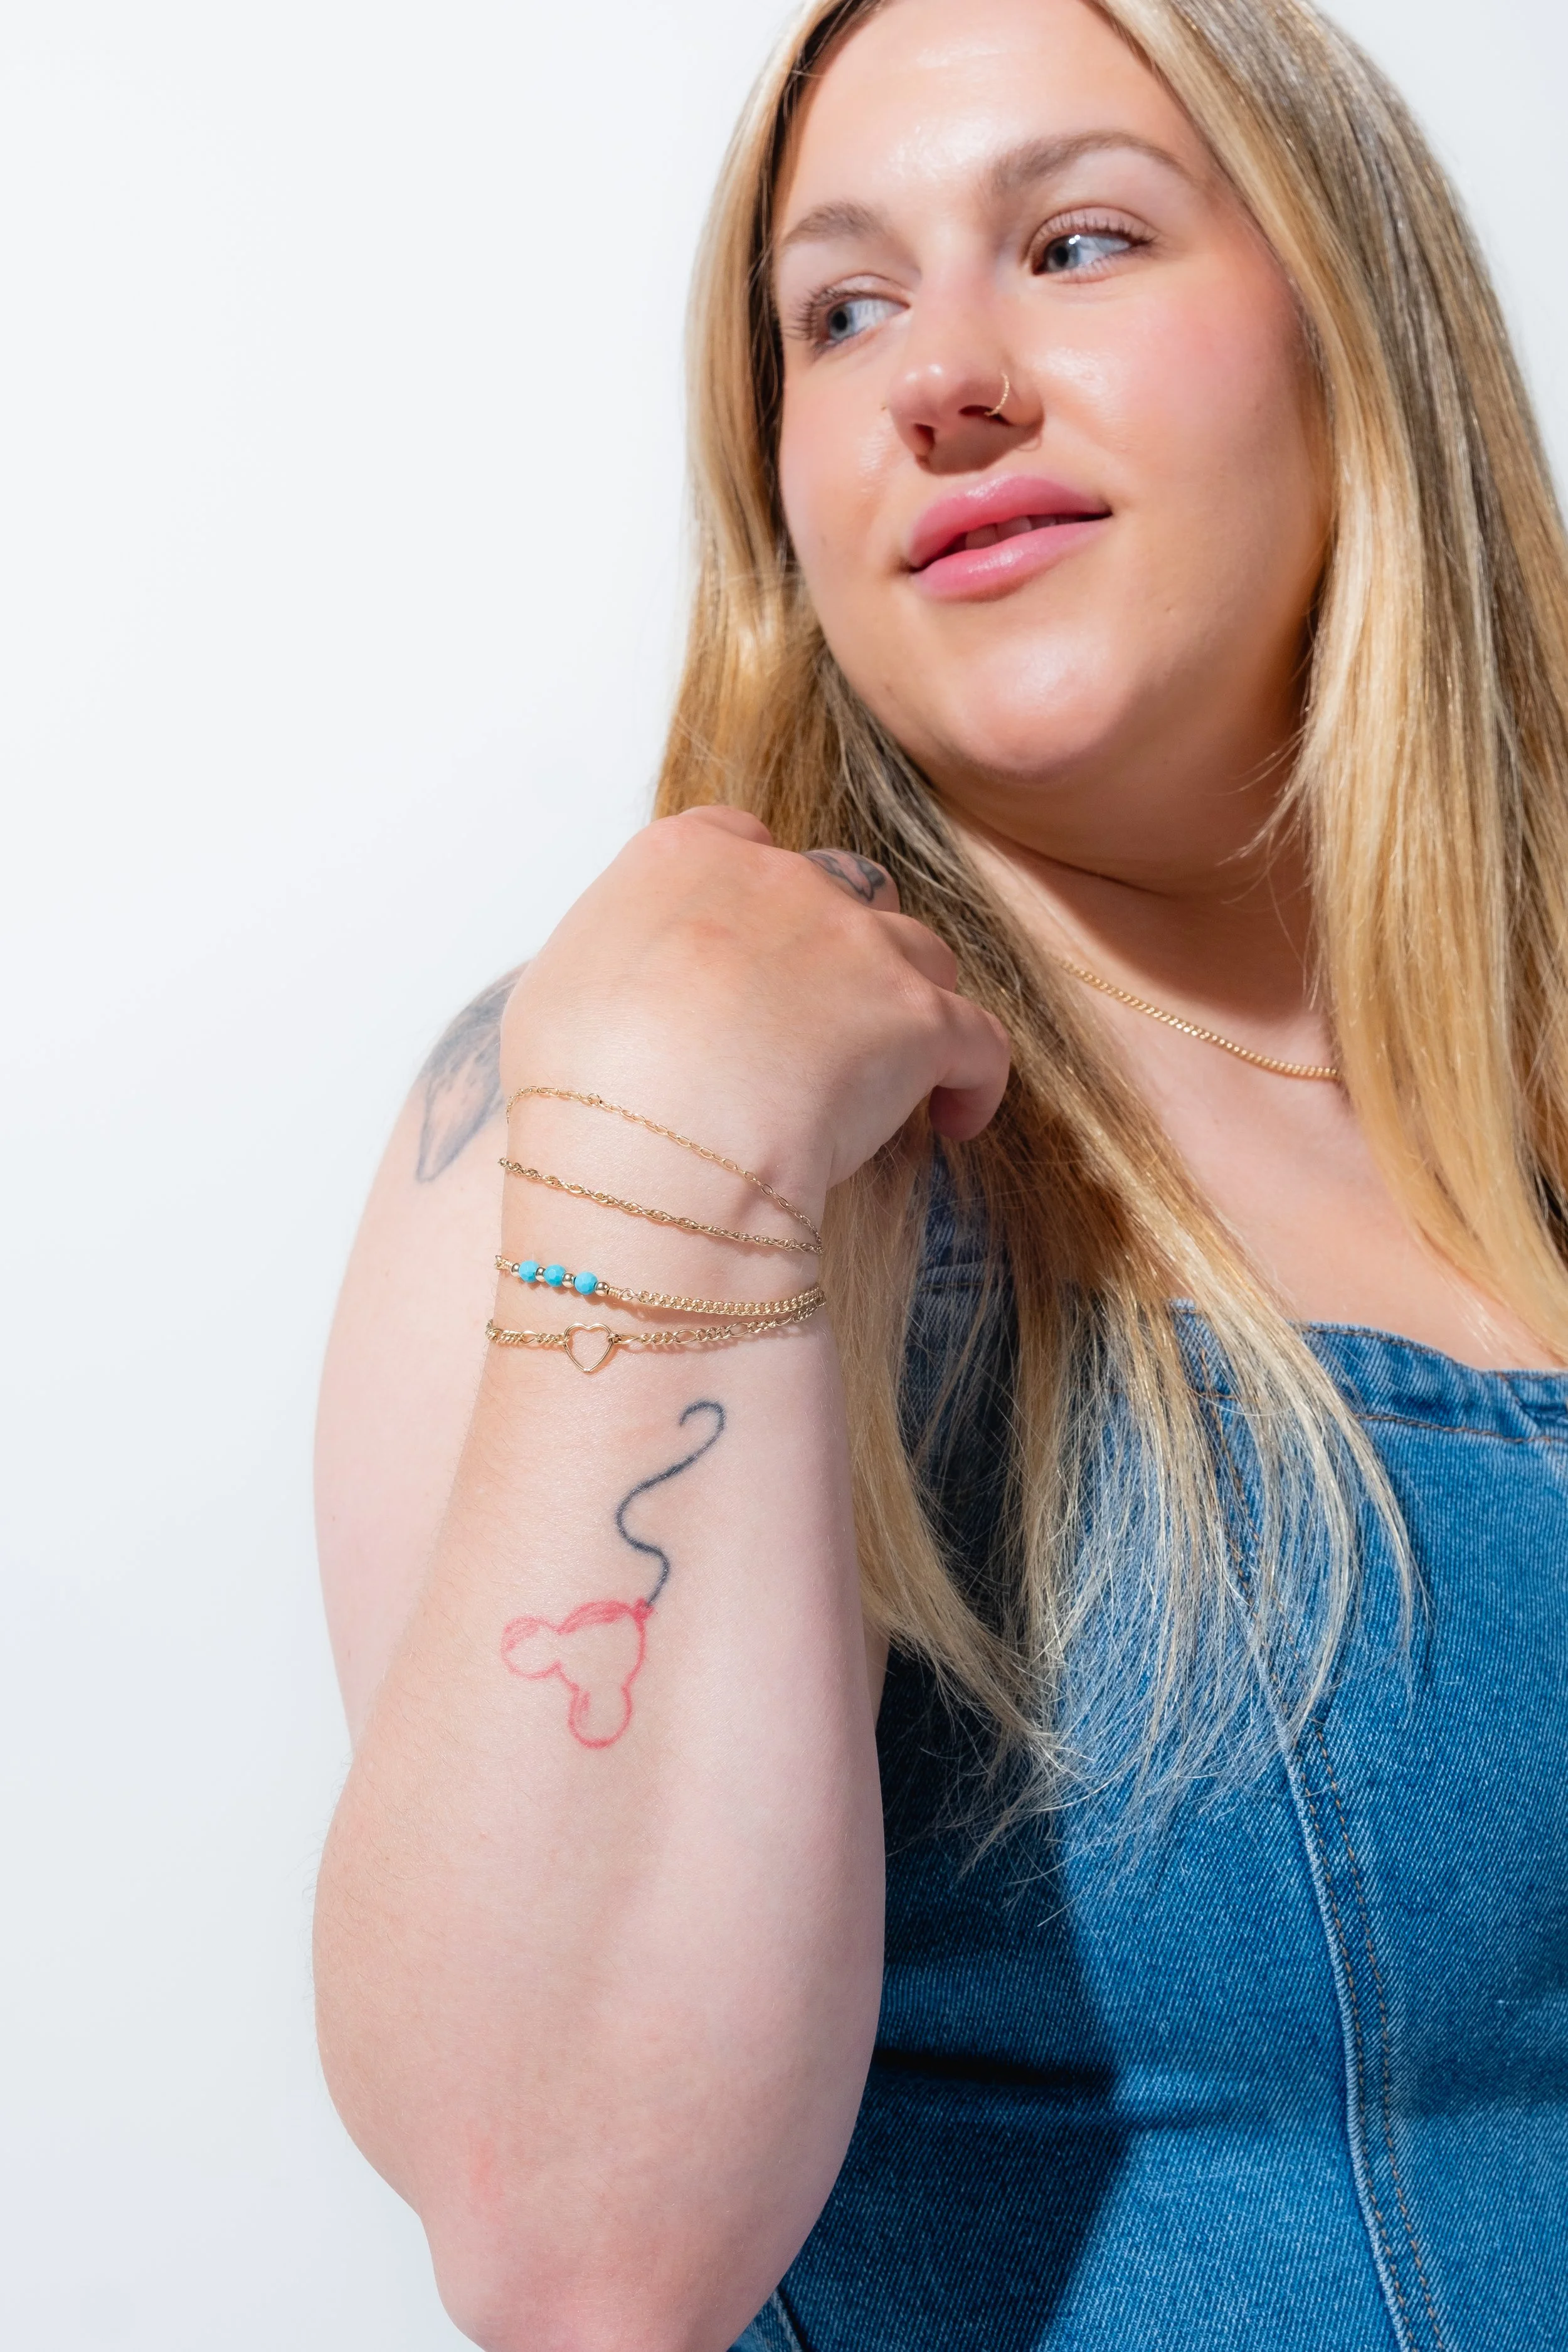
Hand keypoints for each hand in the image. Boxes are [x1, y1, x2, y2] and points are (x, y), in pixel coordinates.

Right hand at [499, 807, 1010, 1217]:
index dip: (758, 901)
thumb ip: (612, 957)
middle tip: (821, 1025)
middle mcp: (781, 880)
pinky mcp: (921, 1018)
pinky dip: (974, 1079)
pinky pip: (979, 1041)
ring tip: (891, 1077)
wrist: (652, 1152)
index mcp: (685, 858)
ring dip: (908, 1005)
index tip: (755, 956)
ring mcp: (859, 944)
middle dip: (842, 947)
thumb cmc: (581, 1093)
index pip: (740, 840)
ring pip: (918, 953)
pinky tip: (954, 1121)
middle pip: (841, 890)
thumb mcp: (556, 993)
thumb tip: (632, 986)